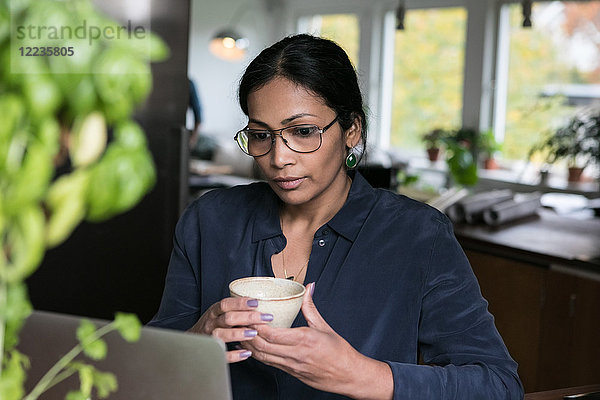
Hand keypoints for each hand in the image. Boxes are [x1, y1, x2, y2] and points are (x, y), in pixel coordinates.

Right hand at [188, 297, 272, 362]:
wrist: (192, 341)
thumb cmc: (211, 324)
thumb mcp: (218, 313)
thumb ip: (233, 308)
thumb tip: (254, 300)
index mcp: (214, 312)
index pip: (225, 304)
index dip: (240, 303)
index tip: (256, 302)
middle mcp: (211, 324)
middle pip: (228, 318)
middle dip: (248, 317)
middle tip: (265, 318)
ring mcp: (210, 338)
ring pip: (222, 335)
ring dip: (240, 333)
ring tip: (254, 333)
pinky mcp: (212, 352)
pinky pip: (222, 354)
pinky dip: (235, 355)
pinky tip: (246, 353)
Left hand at [242, 283, 392, 399]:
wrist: (348, 375)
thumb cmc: (339, 351)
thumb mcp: (323, 326)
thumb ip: (310, 307)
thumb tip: (308, 288)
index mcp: (304, 340)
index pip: (272, 334)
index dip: (257, 325)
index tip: (250, 315)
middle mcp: (295, 354)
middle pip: (262, 346)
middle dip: (248, 335)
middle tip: (240, 323)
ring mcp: (292, 366)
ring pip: (262, 357)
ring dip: (249, 346)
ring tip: (241, 334)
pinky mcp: (291, 373)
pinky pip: (269, 363)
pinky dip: (258, 355)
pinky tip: (251, 347)